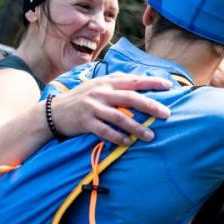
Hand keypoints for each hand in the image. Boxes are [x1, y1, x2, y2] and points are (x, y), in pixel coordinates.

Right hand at [51, 74, 172, 144]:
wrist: (54, 112)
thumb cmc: (81, 99)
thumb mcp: (97, 85)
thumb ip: (115, 82)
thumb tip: (139, 80)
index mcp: (106, 82)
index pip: (133, 80)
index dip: (151, 83)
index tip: (169, 86)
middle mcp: (101, 92)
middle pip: (130, 98)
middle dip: (150, 106)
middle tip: (166, 113)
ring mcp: (92, 107)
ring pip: (119, 117)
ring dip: (136, 127)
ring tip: (150, 135)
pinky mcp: (85, 122)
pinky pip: (104, 131)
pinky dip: (117, 137)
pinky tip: (128, 143)